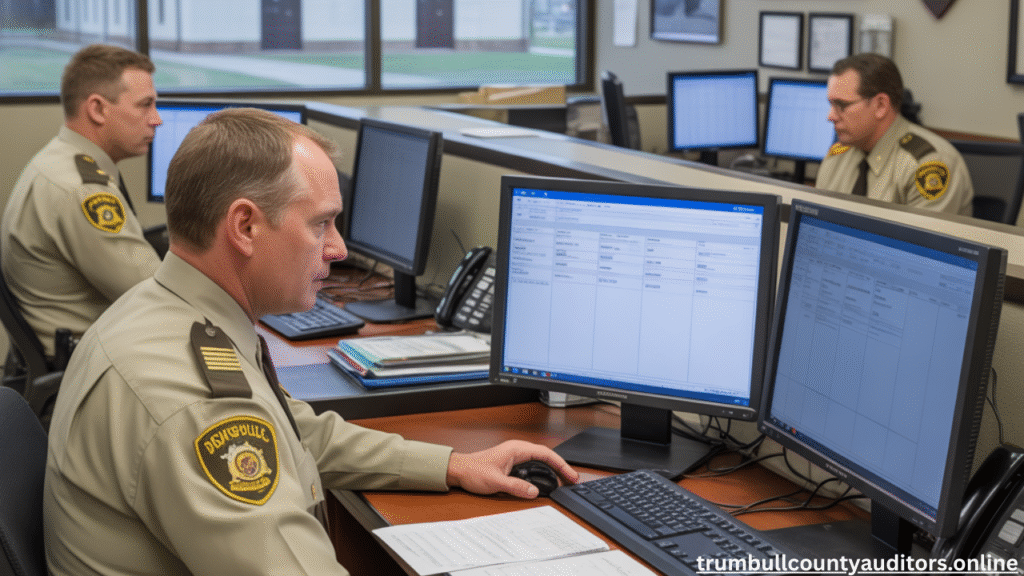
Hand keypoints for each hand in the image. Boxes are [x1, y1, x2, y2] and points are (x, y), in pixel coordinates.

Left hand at [446, 440, 579, 498]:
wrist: (459, 470)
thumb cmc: (473, 470)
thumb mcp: (495, 481)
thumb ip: (516, 487)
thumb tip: (534, 491)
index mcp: (516, 449)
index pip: (545, 453)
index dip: (561, 464)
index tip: (570, 475)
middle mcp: (517, 450)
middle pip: (546, 456)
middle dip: (560, 467)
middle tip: (572, 480)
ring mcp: (515, 456)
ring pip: (540, 461)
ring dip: (552, 470)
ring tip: (563, 481)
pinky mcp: (512, 463)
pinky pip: (533, 466)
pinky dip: (543, 472)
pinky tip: (546, 480)